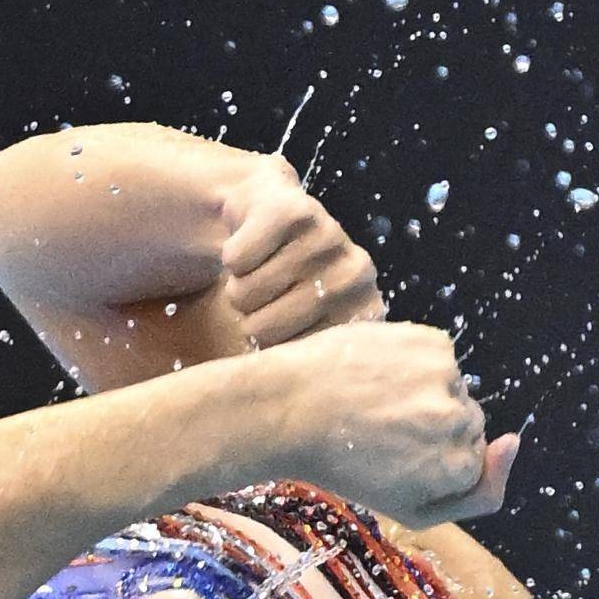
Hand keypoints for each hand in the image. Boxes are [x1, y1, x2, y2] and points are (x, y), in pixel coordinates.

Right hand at [217, 155, 384, 348]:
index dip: (273, 347)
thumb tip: (287, 389)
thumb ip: (307, 363)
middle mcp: (359, 274)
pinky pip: (237, 259)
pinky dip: (233, 256)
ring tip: (262, 269)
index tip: (284, 326)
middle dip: (252, 316)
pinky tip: (254, 244)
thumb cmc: (286, 285)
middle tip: (267, 295)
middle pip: (268, 328)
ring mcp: (331, 237)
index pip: (299, 361)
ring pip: (247, 292)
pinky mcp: (295, 210)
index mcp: (365, 312)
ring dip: (240, 285)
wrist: (269, 209)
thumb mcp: (304, 328)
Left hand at [270, 320, 518, 525]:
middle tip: (380, 431)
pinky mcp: (432, 342)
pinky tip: (378, 374)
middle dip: (434, 427)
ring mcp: (448, 379)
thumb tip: (514, 441)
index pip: (474, 462)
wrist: (287, 408)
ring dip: (424, 392)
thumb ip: (478, 494)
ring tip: (373, 401)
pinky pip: (440, 357)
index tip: (396, 458)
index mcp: (457, 469)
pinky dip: (415, 363)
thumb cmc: (343, 466)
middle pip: (470, 423)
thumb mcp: (411, 508)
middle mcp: (461, 422)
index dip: (434, 461)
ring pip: (454, 389)